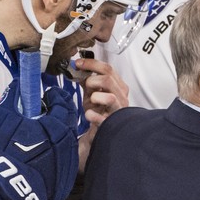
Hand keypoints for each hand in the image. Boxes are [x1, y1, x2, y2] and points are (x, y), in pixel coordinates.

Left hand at [74, 54, 129, 172]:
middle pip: (108, 79)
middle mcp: (121, 98)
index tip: (78, 64)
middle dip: (91, 81)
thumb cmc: (98, 114)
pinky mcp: (111, 124)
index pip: (109, 69)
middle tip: (85, 87)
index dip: (92, 64)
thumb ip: (88, 81)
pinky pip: (101, 118)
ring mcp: (118, 111)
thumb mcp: (92, 94)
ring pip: (109, 97)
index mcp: (119, 88)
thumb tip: (78, 68)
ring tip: (90, 102)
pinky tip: (89, 115)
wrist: (100, 135)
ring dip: (94, 97)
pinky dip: (92, 115)